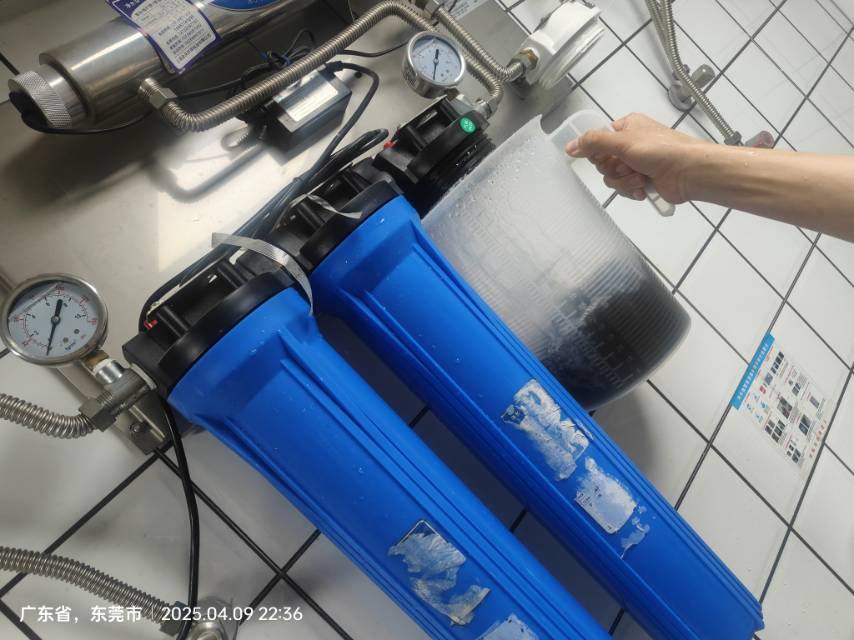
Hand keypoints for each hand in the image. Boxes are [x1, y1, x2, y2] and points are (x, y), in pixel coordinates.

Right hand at [565, 112, 710, 203]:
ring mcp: (637, 164)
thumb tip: (569, 147)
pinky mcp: (643, 181)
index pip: (598, 141)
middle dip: (615, 169)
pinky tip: (644, 188)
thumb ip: (593, 143)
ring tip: (641, 178)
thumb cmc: (660, 150)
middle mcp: (631, 144)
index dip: (599, 153)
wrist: (689, 172)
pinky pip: (625, 189)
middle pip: (603, 162)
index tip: (608, 156)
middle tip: (628, 166)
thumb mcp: (623, 141)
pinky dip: (633, 190)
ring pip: (612, 178)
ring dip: (625, 182)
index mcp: (627, 127)